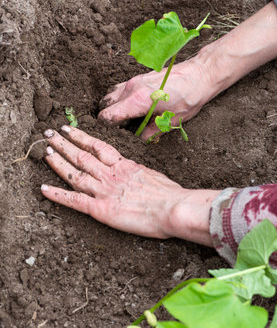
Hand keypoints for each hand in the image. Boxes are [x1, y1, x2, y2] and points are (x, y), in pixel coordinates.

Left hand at [41, 126, 217, 244]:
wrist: (172, 207)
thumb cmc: (168, 193)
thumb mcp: (151, 174)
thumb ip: (136, 171)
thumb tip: (132, 170)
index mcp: (123, 164)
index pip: (97, 146)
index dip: (80, 137)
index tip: (68, 128)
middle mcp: (110, 174)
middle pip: (82, 156)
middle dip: (64, 144)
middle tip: (48, 134)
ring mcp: (103, 190)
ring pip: (75, 173)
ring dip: (58, 162)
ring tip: (45, 151)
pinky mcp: (100, 209)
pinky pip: (74, 200)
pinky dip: (57, 194)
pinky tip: (43, 189)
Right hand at [98, 56, 213, 139]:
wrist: (200, 74)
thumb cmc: (189, 97)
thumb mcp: (171, 121)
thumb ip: (151, 133)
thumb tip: (140, 142)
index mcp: (137, 99)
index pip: (107, 115)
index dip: (107, 127)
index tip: (114, 134)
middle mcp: (131, 87)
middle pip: (105, 105)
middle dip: (109, 117)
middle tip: (121, 128)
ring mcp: (134, 80)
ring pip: (111, 95)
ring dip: (114, 107)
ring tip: (128, 118)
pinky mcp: (139, 77)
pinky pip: (121, 88)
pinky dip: (121, 99)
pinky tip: (135, 108)